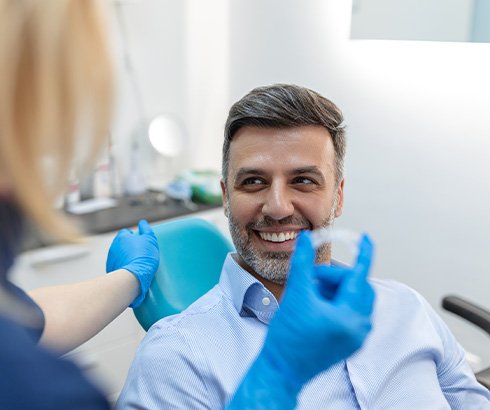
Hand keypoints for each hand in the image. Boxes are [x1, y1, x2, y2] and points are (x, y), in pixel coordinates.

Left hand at [106, 219, 159, 307]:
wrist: (133, 276)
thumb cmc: (143, 256)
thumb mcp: (149, 239)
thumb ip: (146, 229)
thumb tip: (142, 222)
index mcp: (122, 237)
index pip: (126, 232)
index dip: (133, 236)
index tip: (140, 242)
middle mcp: (113, 246)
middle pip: (122, 244)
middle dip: (129, 246)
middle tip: (140, 252)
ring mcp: (111, 258)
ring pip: (119, 255)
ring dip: (125, 257)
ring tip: (136, 263)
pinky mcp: (110, 269)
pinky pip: (117, 265)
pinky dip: (123, 266)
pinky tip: (131, 270)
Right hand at [262, 230, 374, 389]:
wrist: (281, 370)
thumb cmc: (287, 338)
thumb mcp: (295, 295)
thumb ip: (303, 264)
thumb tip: (306, 240)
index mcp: (349, 318)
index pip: (361, 277)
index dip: (364, 254)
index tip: (367, 238)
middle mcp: (358, 328)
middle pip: (357, 288)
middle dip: (336, 277)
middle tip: (313, 278)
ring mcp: (355, 338)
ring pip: (353, 299)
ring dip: (334, 289)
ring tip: (310, 293)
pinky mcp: (348, 343)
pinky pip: (349, 312)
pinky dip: (335, 301)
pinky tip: (314, 304)